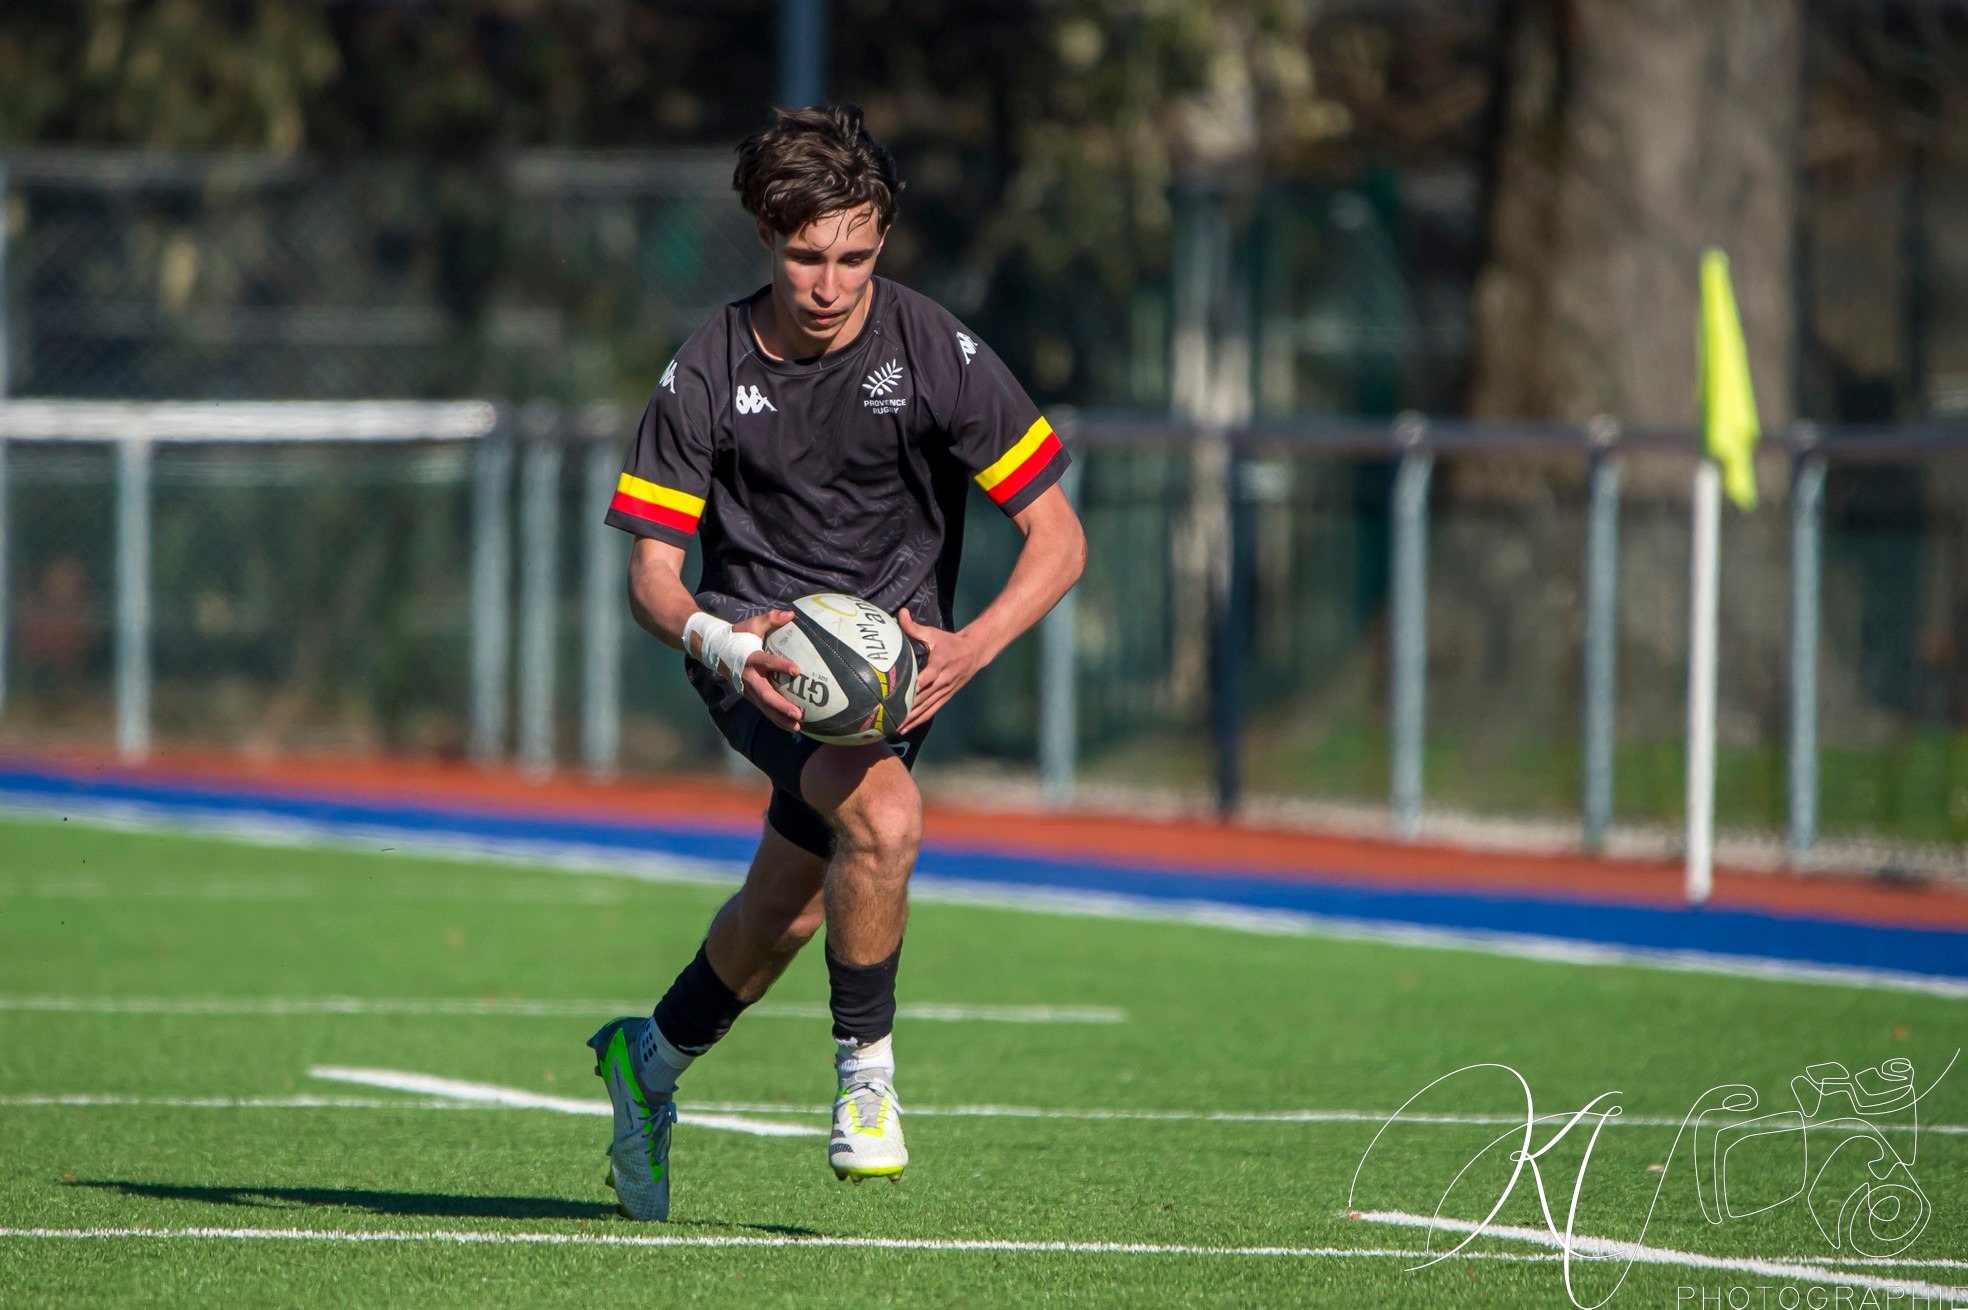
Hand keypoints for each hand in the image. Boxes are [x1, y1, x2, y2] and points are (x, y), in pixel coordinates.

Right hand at [734, 609, 804, 731]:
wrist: (715, 650)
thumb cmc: (737, 636)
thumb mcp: (752, 625)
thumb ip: (771, 618)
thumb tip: (791, 614)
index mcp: (750, 658)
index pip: (767, 662)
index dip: (781, 665)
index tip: (797, 670)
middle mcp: (748, 677)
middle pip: (766, 695)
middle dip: (781, 706)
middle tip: (798, 713)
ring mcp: (748, 689)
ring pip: (765, 707)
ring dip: (780, 718)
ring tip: (797, 726)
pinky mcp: (750, 695)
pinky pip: (764, 709)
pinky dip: (776, 719)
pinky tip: (791, 726)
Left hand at [897, 607, 985, 733]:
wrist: (975, 653)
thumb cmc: (950, 642)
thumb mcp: (934, 633)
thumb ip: (914, 627)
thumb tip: (900, 613)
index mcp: (939, 664)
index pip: (925, 678)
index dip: (913, 687)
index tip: (898, 695)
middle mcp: (942, 681)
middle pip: (923, 698)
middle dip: (906, 709)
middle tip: (888, 717)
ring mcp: (945, 691)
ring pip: (926, 708)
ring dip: (911, 719)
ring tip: (894, 728)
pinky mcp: (946, 697)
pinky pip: (931, 711)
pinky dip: (919, 720)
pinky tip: (906, 728)